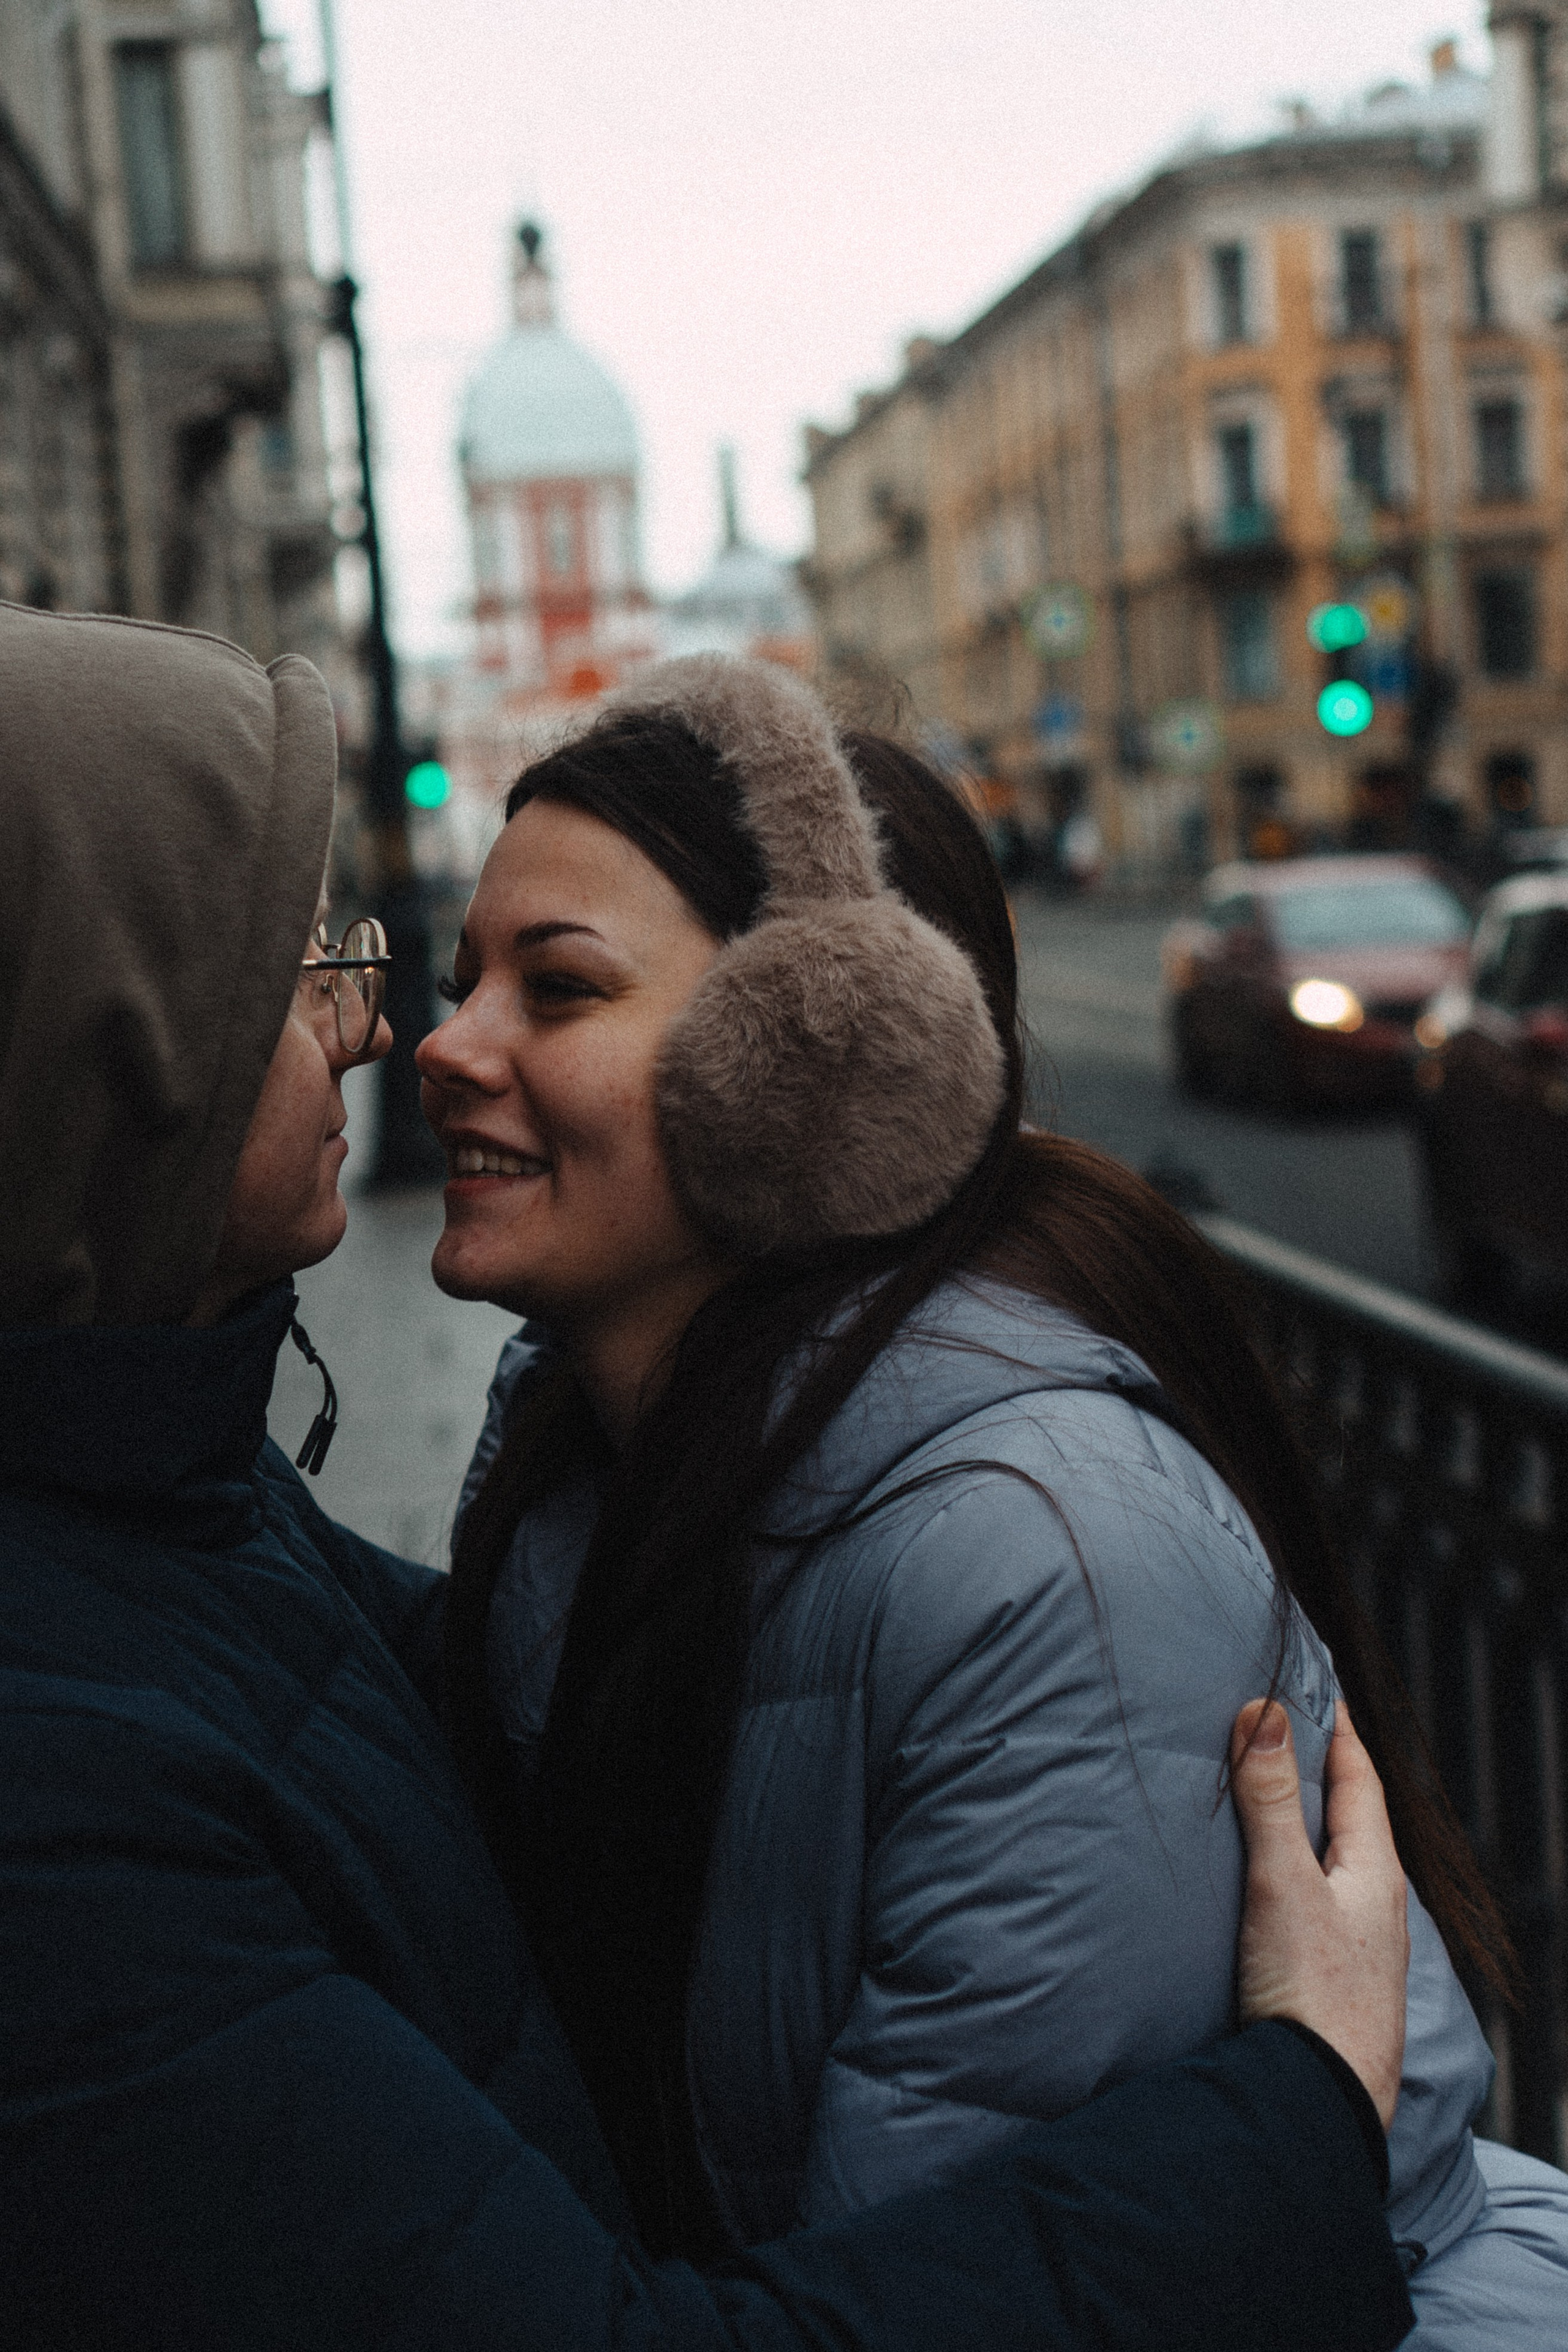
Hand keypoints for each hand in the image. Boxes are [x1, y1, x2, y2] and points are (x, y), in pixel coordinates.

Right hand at [1230, 1697, 1408, 2130]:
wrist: (1321, 2102)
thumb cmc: (1309, 1990)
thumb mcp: (1282, 1882)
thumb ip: (1268, 1799)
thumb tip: (1265, 1710)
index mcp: (1374, 1872)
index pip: (1360, 1779)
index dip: (1340, 1731)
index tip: (1321, 1689)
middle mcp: (1376, 1906)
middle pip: (1354, 1821)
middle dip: (1326, 1775)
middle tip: (1294, 1732)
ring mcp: (1360, 1949)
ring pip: (1339, 1866)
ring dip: (1312, 1827)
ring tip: (1280, 1802)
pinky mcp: (1335, 1982)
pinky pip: (1322, 1904)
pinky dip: (1301, 1874)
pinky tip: (1277, 1890)